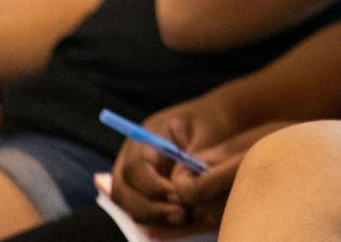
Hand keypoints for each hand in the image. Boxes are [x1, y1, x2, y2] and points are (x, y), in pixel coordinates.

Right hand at [110, 98, 280, 227]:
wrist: (218, 120)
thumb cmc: (213, 120)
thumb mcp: (209, 131)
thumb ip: (194, 155)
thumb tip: (178, 186)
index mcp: (146, 137)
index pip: (134, 167)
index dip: (151, 186)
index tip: (177, 193)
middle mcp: (133, 158)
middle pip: (122, 191)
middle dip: (148, 208)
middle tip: (181, 213)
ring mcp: (137, 177)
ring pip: (131, 206)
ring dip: (155, 217)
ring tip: (187, 216)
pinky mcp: (147, 192)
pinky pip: (144, 213)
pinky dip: (161, 220)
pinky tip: (187, 217)